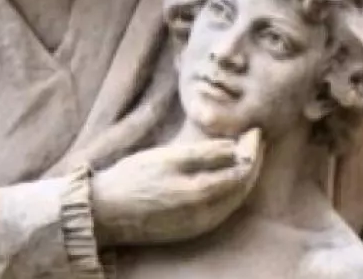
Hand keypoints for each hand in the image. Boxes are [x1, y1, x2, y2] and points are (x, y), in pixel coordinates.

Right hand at [90, 129, 263, 246]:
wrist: (106, 212)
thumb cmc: (131, 179)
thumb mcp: (163, 158)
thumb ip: (200, 154)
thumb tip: (233, 148)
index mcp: (198, 189)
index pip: (238, 167)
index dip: (250, 148)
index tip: (254, 131)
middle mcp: (204, 209)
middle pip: (241, 185)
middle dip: (252, 162)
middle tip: (255, 142)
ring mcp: (199, 222)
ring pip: (234, 199)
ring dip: (244, 177)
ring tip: (246, 157)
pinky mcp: (192, 230)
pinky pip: (223, 209)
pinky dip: (231, 192)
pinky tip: (228, 181)